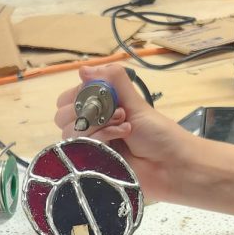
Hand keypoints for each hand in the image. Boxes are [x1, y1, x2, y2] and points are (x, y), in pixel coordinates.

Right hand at [54, 64, 199, 202]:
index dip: (78, 96)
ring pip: (69, 133)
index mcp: (100, 109)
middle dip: (88, 111)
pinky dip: (102, 139)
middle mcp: (92, 126)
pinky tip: (121, 140)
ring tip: (125, 127)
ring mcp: (92, 147)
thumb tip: (82, 69)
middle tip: (117, 113)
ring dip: (99, 125)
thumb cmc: (158, 133)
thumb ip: (113, 80)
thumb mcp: (135, 101)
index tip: (98, 96)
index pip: (67, 99)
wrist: (171, 165)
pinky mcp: (93, 164)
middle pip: (62, 117)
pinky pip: (81, 149)